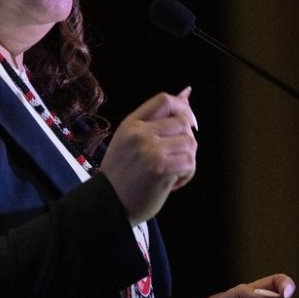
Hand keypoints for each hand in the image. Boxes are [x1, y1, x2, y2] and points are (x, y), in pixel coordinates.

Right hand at [101, 87, 197, 224]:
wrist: (108, 205)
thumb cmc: (122, 174)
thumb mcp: (131, 139)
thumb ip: (157, 119)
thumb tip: (188, 92)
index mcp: (131, 123)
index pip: (165, 100)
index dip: (184, 108)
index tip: (189, 124)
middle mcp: (139, 133)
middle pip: (183, 123)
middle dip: (187, 141)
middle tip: (175, 158)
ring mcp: (149, 149)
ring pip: (190, 143)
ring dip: (188, 160)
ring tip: (173, 172)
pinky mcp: (159, 168)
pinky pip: (189, 163)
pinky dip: (187, 174)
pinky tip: (173, 182)